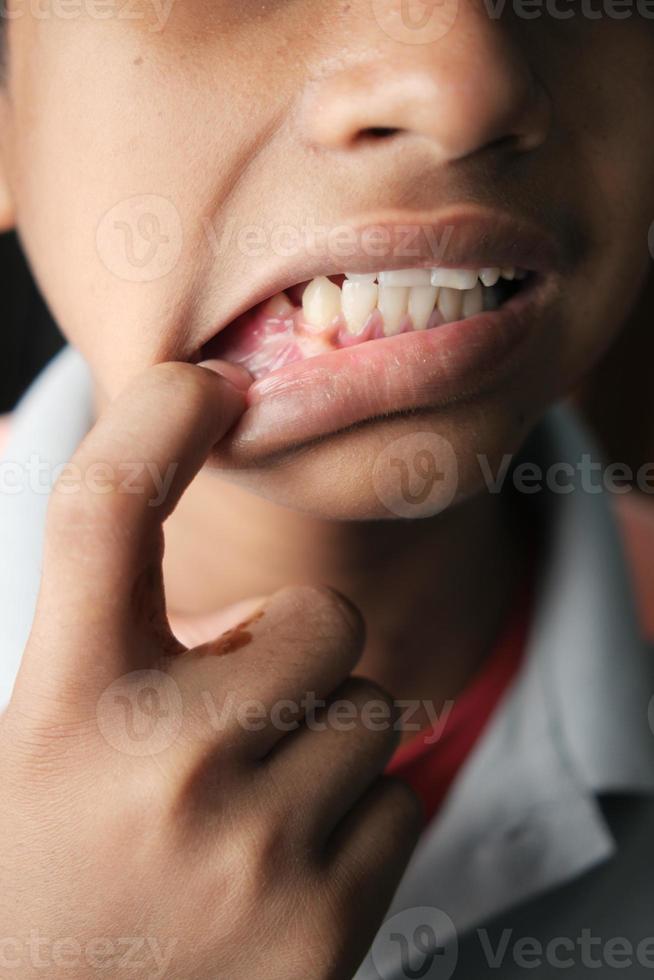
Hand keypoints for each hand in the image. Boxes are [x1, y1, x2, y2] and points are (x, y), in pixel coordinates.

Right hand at [0, 362, 421, 979]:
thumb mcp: (31, 736)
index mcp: (63, 707)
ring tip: (246, 805)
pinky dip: (357, 822)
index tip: (206, 384)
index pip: (102, 514)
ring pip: (374, 712)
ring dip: (323, 739)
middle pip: (321, 615)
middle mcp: (159, 768)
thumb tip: (97, 455)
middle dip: (294, 643)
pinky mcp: (325, 931)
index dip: (158, 422)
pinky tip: (281, 871)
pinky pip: (403, 804)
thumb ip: (86, 627)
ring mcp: (252, 854)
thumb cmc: (44, 873)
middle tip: (233, 706)